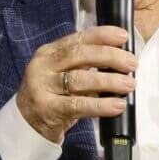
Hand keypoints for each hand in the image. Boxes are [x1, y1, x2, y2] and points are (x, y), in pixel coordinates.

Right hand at [15, 26, 137, 144]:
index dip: (102, 35)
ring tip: (129, 84)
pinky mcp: (48, 109)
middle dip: (110, 57)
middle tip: (132, 63)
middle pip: (79, 55)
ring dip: (109, 81)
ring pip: (80, 79)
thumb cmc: (52, 95)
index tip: (123, 36)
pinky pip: (79, 105)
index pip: (78, 38)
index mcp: (49, 52)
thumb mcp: (62, 73)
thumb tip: (120, 60)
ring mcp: (43, 87)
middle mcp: (43, 66)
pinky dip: (101, 105)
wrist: (26, 124)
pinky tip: (117, 105)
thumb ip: (84, 65)